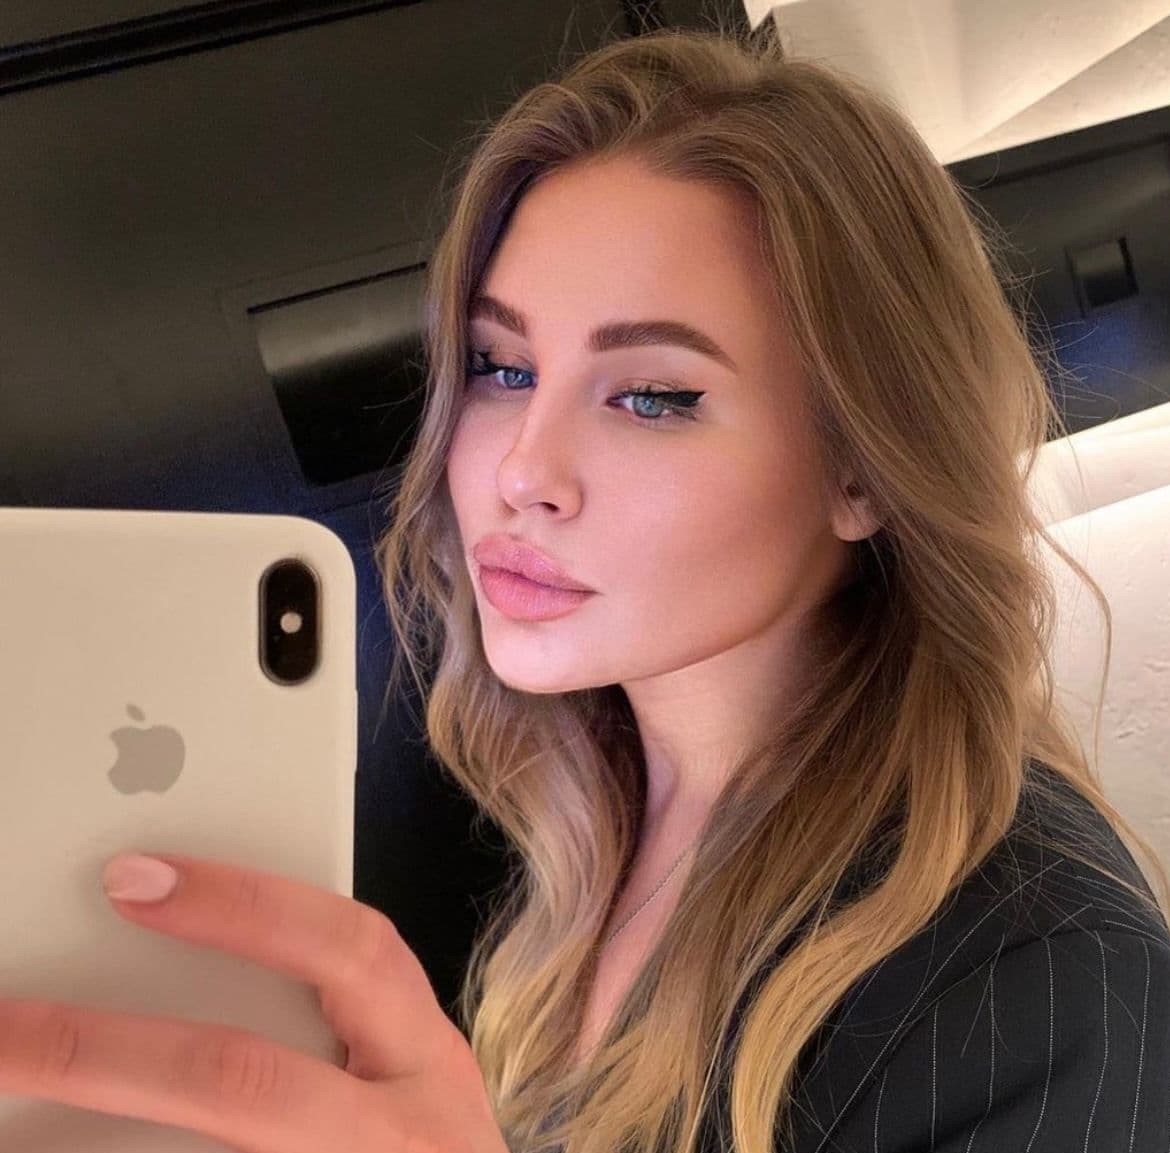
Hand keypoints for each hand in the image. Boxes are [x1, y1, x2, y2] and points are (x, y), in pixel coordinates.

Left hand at [0, 852, 509, 1152]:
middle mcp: (406, 1132)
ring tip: (13, 1073)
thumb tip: (170, 943)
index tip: (131, 878)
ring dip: (92, 1138)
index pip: (351, 952)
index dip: (242, 908)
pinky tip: (50, 1150)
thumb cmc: (423, 1145)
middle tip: (6, 1023)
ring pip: (223, 1147)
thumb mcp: (405, 1073)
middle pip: (245, 1081)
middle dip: (109, 1050)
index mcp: (426, 1058)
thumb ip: (332, 1015)